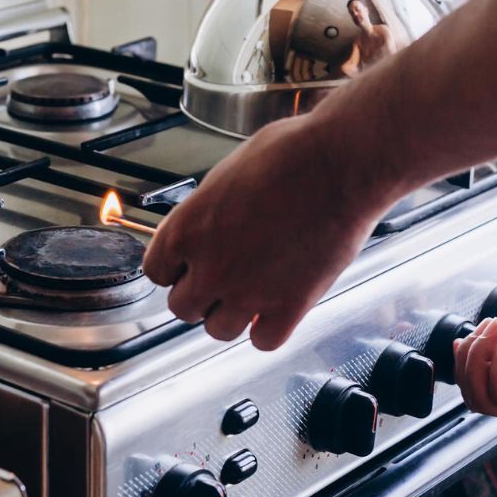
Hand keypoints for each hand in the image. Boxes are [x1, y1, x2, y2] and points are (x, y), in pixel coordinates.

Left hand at [143, 113, 399, 349]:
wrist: (340, 164)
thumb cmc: (290, 155)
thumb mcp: (226, 174)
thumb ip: (208, 211)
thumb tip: (207, 223)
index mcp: (186, 230)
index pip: (157, 272)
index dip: (175, 268)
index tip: (187, 265)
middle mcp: (210, 267)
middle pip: (182, 308)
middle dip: (199, 295)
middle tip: (218, 281)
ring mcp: (249, 292)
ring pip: (219, 330)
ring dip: (229, 315)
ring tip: (246, 296)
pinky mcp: (290, 306)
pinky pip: (264, 342)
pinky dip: (267, 331)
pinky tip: (274, 312)